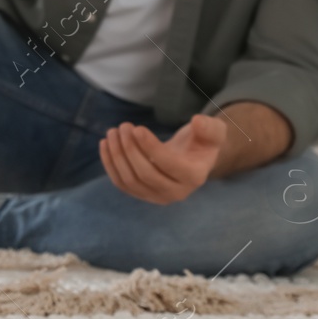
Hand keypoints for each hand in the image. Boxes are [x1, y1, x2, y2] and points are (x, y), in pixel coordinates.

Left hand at [100, 115, 225, 204]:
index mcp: (194, 177)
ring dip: (117, 155)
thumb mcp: (213, 132)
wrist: (192, 158)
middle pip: (145, 174)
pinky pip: (120, 183)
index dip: (150, 147)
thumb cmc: (202, 142)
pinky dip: (110, 164)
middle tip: (123, 126)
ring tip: (113, 132)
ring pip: (130, 180)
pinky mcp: (141, 195)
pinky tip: (105, 144)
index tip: (137, 128)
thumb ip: (209, 127)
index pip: (168, 165)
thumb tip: (197, 121)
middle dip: (130, 149)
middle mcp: (177, 193)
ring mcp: (157, 197)